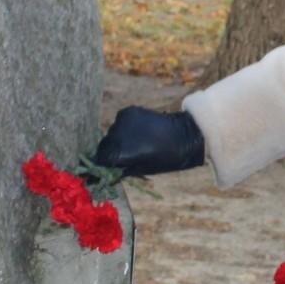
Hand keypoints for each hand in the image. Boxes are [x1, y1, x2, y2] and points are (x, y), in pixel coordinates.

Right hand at [91, 106, 206, 176]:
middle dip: (108, 152)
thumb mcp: (141, 169)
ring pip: (111, 133)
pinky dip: (124, 129)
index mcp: (120, 152)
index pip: (100, 159)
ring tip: (133, 145)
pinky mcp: (128, 111)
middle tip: (120, 158)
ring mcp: (121, 120)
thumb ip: (121, 169)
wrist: (184, 134)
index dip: (100, 165)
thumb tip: (105, 173)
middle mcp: (116, 134)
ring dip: (117, 140)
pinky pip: (119, 122)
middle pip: (104, 145)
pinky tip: (137, 133)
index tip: (102, 170)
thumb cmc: (166, 158)